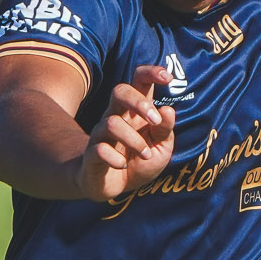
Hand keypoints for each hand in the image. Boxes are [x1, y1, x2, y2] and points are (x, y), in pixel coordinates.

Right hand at [72, 63, 176, 201]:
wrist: (112, 187)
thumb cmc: (138, 162)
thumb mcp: (161, 148)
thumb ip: (165, 130)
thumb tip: (168, 110)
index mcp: (135, 111)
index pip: (138, 81)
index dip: (151, 73)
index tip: (168, 78)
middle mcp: (116, 117)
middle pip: (119, 91)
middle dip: (139, 102)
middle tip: (154, 121)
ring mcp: (101, 134)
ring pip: (111, 123)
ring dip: (134, 140)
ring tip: (146, 155)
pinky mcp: (92, 154)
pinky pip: (100, 149)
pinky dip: (116, 159)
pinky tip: (123, 166)